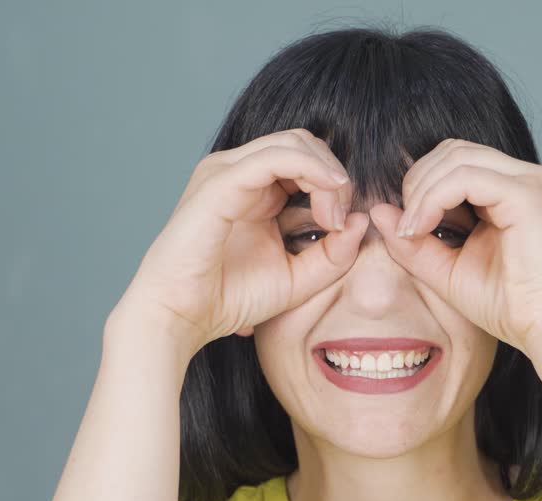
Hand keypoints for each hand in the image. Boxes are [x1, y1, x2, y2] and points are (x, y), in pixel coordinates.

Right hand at [116, 129, 365, 354]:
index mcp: (254, 189)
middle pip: (304, 143)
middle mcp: (238, 172)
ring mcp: (226, 172)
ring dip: (327, 174)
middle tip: (339, 222)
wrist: (181, 317)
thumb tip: (361, 220)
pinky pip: (273, 157)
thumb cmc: (229, 298)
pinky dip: (310, 169)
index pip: (307, 160)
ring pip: (294, 143)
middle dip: (335, 176)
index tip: (343, 228)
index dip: (336, 185)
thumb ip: (334, 254)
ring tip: (332, 217)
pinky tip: (329, 192)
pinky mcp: (220, 183)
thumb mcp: (298, 278)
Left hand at [379, 139, 541, 358]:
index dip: (421, 185)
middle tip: (406, 227)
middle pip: (453, 151)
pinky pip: (466, 177)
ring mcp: (531, 182)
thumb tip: (379, 210)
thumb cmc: (510, 306)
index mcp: (513, 191)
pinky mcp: (528, 194)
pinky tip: (422, 226)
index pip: (456, 162)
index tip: (404, 227)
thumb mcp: (448, 270)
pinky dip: (434, 198)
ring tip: (412, 230)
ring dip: (422, 190)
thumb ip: (414, 241)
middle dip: (418, 183)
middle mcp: (526, 179)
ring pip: (457, 157)